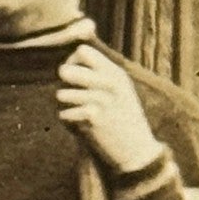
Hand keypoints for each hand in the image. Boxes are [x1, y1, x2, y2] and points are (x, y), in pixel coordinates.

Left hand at [57, 46, 162, 174]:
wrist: (137, 148)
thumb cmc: (122, 119)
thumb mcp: (117, 91)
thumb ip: (99, 76)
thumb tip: (68, 65)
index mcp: (115, 72)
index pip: (83, 51)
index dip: (71, 61)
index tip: (73, 76)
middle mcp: (110, 83)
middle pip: (69, 69)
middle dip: (62, 81)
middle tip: (67, 92)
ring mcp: (104, 100)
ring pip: (63, 93)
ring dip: (62, 102)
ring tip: (69, 107)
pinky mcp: (96, 119)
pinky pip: (66, 114)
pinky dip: (67, 118)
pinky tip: (73, 122)